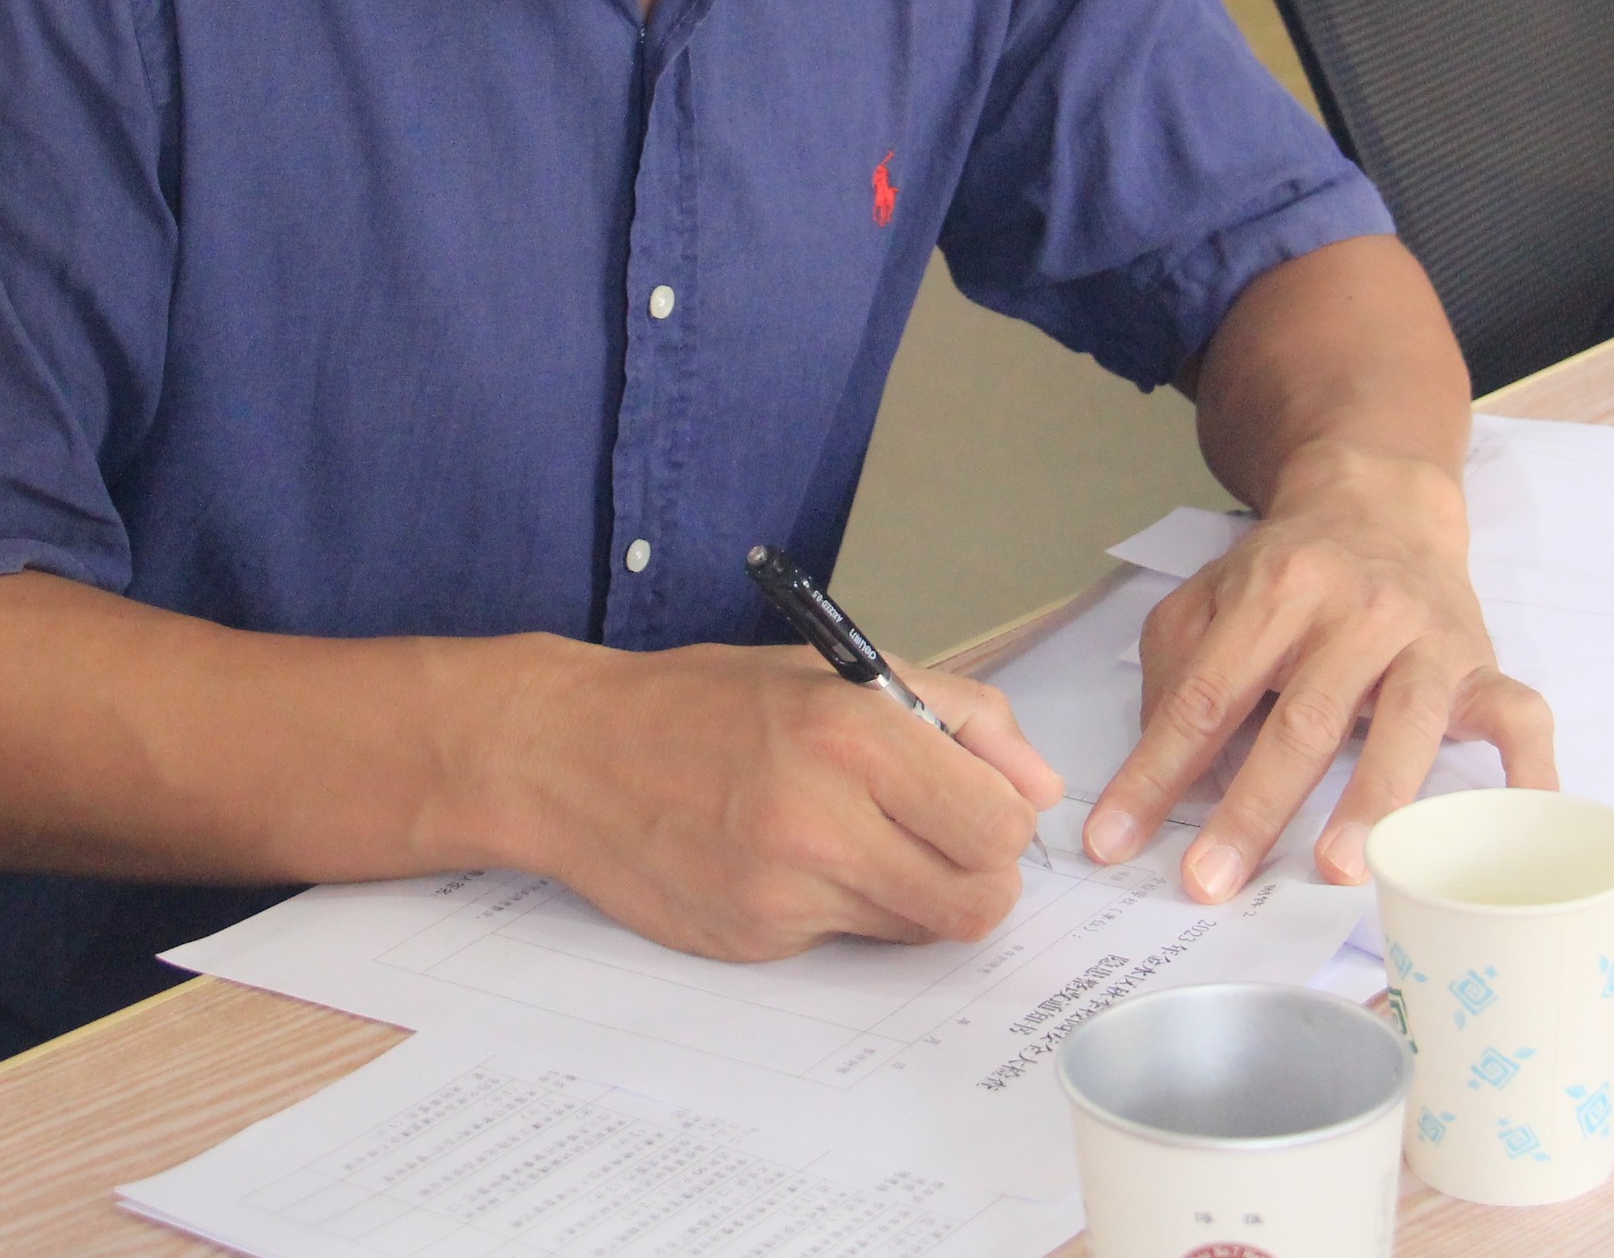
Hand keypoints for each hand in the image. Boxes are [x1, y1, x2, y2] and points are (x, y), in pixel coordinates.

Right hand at [512, 644, 1062, 961]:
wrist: (573, 755)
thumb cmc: (707, 703)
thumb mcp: (839, 670)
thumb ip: (960, 715)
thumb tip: (1040, 787)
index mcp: (852, 732)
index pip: (998, 826)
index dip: (1002, 821)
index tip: (977, 804)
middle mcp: (820, 817)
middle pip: (977, 901)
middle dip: (976, 875)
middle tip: (941, 841)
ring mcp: (784, 891)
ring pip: (918, 930)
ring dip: (912, 895)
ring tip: (858, 840)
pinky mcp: (754, 942)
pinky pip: (846, 942)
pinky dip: (841, 909)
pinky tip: (791, 862)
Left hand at [1082, 451, 1555, 900]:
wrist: (1382, 501)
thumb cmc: (1288, 569)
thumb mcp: (1209, 596)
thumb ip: (1175, 670)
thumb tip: (1160, 773)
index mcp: (1275, 592)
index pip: (1206, 694)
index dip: (1157, 771)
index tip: (1115, 840)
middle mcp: (1355, 611)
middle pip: (1303, 719)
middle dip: (1253, 807)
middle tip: (1211, 880)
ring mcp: (1427, 639)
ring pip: (1405, 723)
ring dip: (1373, 800)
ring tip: (1338, 869)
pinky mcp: (1482, 663)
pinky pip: (1519, 716)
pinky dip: (1526, 772)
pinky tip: (1516, 826)